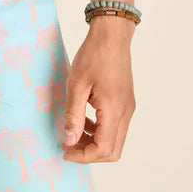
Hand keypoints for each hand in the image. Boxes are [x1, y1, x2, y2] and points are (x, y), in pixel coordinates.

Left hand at [60, 18, 135, 162]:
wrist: (111, 35)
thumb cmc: (93, 56)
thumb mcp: (77, 85)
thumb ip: (73, 115)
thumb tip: (70, 140)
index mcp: (114, 110)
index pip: (103, 149)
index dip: (83, 156)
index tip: (64, 150)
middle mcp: (125, 113)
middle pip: (112, 150)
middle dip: (89, 153)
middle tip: (68, 145)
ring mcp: (128, 108)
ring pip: (115, 140)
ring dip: (94, 142)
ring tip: (73, 132)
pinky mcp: (125, 102)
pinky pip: (115, 126)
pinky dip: (100, 130)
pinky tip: (84, 119)